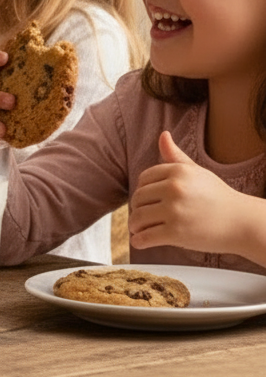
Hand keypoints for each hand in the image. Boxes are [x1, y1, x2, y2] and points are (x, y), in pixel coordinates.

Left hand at [129, 132, 246, 254]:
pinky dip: (139, 240)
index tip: (143, 198)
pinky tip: (140, 241)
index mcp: (178, 171)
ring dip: (134, 225)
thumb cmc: (218, 197)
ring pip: (139, 217)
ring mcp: (174, 211)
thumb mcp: (197, 172)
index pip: (144, 178)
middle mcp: (174, 188)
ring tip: (137, 228)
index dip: (142, 189)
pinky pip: (146, 236)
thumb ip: (175, 155)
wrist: (242, 223)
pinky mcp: (176, 233)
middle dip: (137, 208)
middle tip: (140, 215)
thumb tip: (163, 135)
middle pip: (139, 197)